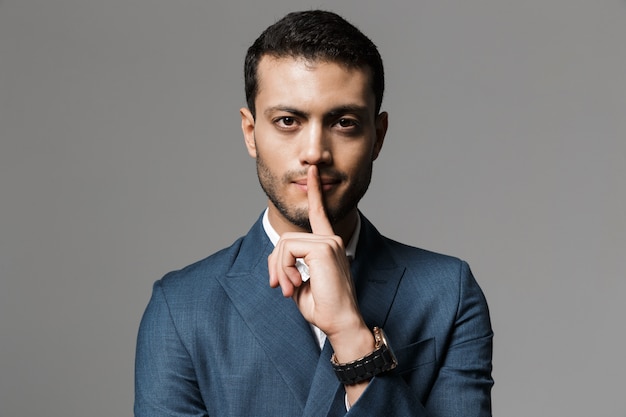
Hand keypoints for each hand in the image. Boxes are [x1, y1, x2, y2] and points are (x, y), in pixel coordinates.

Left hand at [268, 165, 375, 400]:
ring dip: (279, 269)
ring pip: (285, 244)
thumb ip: (290, 268)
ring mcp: (328, 242)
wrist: (340, 323)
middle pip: (287, 239)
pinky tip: (294, 285)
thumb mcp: (300, 285)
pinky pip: (287, 250)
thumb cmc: (324, 309)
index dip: (314, 192)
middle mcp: (330, 240)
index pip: (320, 213)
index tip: (312, 170)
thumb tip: (276, 265)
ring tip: (288, 289)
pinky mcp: (322, 248)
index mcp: (328, 246)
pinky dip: (284, 269)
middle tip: (279, 287)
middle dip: (275, 264)